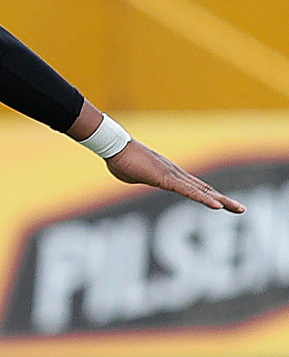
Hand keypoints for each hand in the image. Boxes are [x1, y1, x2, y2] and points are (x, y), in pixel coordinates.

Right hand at [106, 141, 243, 213]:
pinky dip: (205, 200)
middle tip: (241, 209)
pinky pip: (190, 192)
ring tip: (239, 209)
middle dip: (224, 200)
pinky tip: (218, 207)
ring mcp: (173, 176)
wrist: (115, 147)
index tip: (222, 204)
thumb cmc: (120, 159)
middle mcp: (176, 174)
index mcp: (169, 176)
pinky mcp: (167, 179)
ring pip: (203, 192)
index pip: (194, 188)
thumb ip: (140, 179)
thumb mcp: (132, 177)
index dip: (209, 196)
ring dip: (222, 201)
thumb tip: (135, 177)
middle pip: (205, 189)